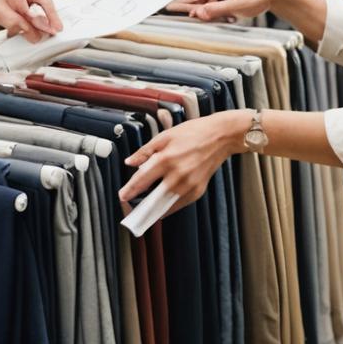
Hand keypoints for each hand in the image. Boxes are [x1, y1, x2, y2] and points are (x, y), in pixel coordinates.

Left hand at [119, 111, 243, 214]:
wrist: (220, 137)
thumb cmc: (193, 133)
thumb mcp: (164, 136)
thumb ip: (145, 151)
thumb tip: (129, 162)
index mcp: (167, 159)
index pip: (143, 180)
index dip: (130, 190)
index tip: (122, 196)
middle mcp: (178, 175)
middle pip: (154, 199)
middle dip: (140, 207)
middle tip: (130, 209)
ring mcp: (189, 185)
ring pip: (166, 205)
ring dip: (153, 210)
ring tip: (143, 210)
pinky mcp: (197, 191)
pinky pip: (178, 204)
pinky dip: (168, 206)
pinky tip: (160, 205)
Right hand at [169, 0, 284, 23]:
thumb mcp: (238, 5)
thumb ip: (218, 10)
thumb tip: (199, 13)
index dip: (182, 1)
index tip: (169, 7)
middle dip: (190, 8)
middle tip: (175, 15)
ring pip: (206, 4)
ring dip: (206, 14)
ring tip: (208, 20)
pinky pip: (215, 8)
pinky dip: (215, 15)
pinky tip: (226, 19)